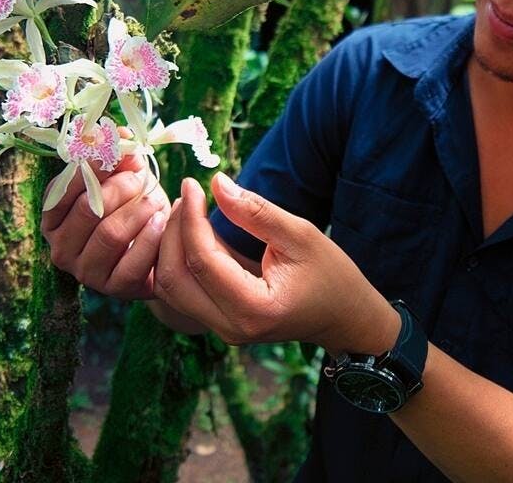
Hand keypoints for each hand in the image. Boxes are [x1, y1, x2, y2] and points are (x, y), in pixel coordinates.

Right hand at [41, 151, 169, 298]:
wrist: (155, 249)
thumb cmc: (129, 206)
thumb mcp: (121, 178)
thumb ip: (116, 156)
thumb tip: (121, 135)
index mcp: (53, 218)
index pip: (63, 190)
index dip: (91, 166)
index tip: (117, 150)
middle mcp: (61, 248)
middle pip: (88, 210)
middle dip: (118, 187)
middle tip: (140, 176)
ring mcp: (86, 272)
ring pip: (110, 234)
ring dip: (137, 210)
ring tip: (155, 198)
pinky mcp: (114, 288)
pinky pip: (132, 262)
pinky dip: (150, 237)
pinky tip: (161, 221)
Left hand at [153, 172, 398, 355]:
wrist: (344, 317)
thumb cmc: (331, 275)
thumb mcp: (300, 235)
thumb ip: (256, 212)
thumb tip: (217, 182)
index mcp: (254, 309)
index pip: (202, 260)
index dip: (190, 218)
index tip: (192, 184)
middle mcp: (231, 327)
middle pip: (173, 279)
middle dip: (172, 233)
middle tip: (185, 196)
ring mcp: (222, 329)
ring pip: (171, 288)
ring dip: (169, 247)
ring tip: (186, 210)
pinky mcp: (219, 322)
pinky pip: (183, 292)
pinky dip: (179, 259)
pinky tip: (191, 231)